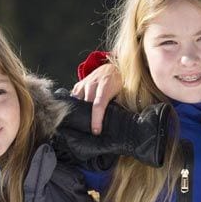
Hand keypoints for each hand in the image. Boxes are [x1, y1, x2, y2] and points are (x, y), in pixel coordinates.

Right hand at [54, 89, 169, 167]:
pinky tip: (76, 116)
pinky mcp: (79, 85)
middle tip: (89, 134)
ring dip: (79, 114)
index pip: (99, 105)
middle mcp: (93, 83)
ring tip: (81, 126)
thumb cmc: (121, 82)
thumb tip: (127, 123)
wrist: (112, 67)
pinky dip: (74, 107)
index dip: (96, 119)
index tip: (96, 131)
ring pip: (77, 102)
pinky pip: (73, 98)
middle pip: (86, 105)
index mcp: (106, 86)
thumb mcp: (126, 91)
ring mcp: (84, 83)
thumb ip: (124, 104)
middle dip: (86, 119)